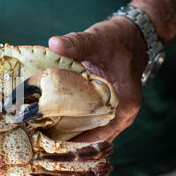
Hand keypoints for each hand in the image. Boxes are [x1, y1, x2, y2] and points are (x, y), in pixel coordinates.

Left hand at [48, 16, 148, 141]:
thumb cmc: (118, 39)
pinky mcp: (108, 110)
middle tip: (41, 139)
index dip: (74, 140)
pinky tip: (54, 125)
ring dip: (71, 136)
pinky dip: (75, 127)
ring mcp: (117, 114)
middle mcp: (123, 114)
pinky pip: (92, 126)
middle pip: (94, 139)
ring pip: (93, 135)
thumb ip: (76, 43)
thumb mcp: (97, 39)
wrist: (133, 35)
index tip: (50, 141)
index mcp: (125, 103)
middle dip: (69, 141)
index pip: (99, 133)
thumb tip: (54, 44)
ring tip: (44, 135)